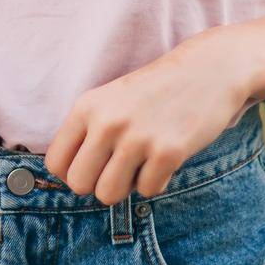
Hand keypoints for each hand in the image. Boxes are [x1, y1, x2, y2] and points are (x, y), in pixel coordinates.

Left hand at [43, 30, 255, 204]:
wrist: (209, 69)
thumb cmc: (156, 91)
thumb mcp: (111, 100)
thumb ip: (87, 132)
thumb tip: (71, 181)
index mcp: (87, 107)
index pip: (55, 162)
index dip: (73, 172)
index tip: (94, 166)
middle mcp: (107, 122)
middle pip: (79, 184)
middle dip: (98, 183)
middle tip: (119, 168)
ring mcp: (137, 138)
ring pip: (108, 194)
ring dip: (126, 186)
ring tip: (141, 163)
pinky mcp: (168, 152)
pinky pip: (146, 191)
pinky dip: (157, 181)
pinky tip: (166, 157)